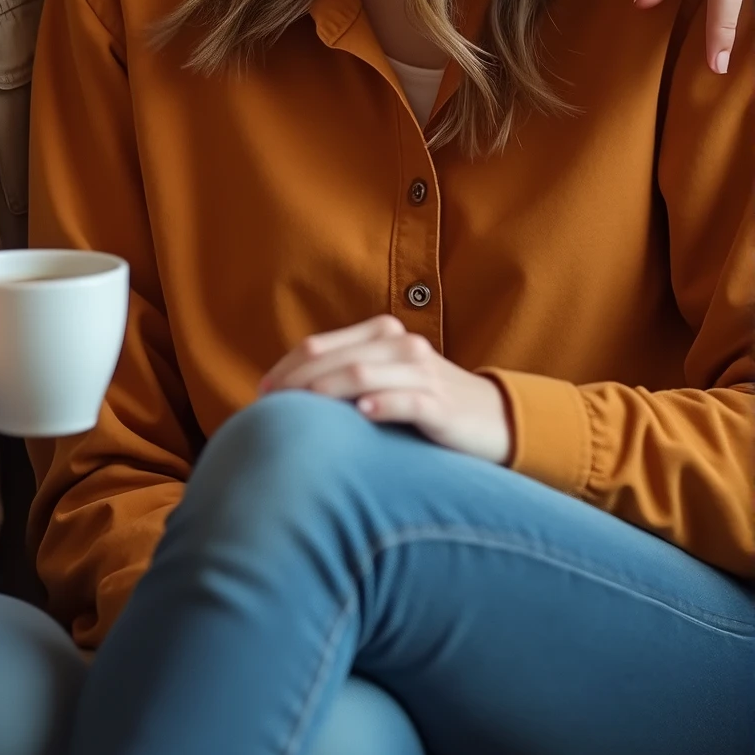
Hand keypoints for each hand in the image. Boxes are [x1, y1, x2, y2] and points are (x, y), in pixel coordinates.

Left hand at [260, 315, 511, 463]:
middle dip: (296, 380)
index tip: (262, 392)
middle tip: (270, 405)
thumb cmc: (426, 403)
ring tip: (301, 408)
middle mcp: (400, 346)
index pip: (320, 345)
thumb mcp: (385, 380)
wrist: (492, 420)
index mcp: (381, 334)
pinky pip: (407, 400)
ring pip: (363, 374)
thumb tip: (289, 393)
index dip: (286, 366)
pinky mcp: (441, 404)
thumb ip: (346, 376)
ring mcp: (422, 373)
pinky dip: (381, 404)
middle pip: (335, 358)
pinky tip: (361, 414)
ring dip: (326, 391)